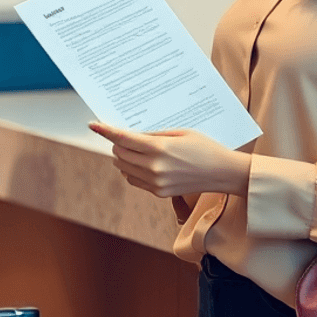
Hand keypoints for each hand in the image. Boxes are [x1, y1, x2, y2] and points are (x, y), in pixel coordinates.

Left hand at [88, 121, 251, 198]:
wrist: (223, 173)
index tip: (93, 124)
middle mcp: (154, 167)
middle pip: (119, 154)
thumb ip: (154, 134)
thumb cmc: (204, 147)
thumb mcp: (179, 132)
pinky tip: (140, 162)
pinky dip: (130, 169)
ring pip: (123, 168)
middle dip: (116, 143)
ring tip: (132, 148)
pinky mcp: (159, 192)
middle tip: (122, 135)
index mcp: (159, 149)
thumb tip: (132, 134)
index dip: (105, 131)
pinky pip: (133, 180)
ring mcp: (156, 182)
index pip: (123, 139)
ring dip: (122, 157)